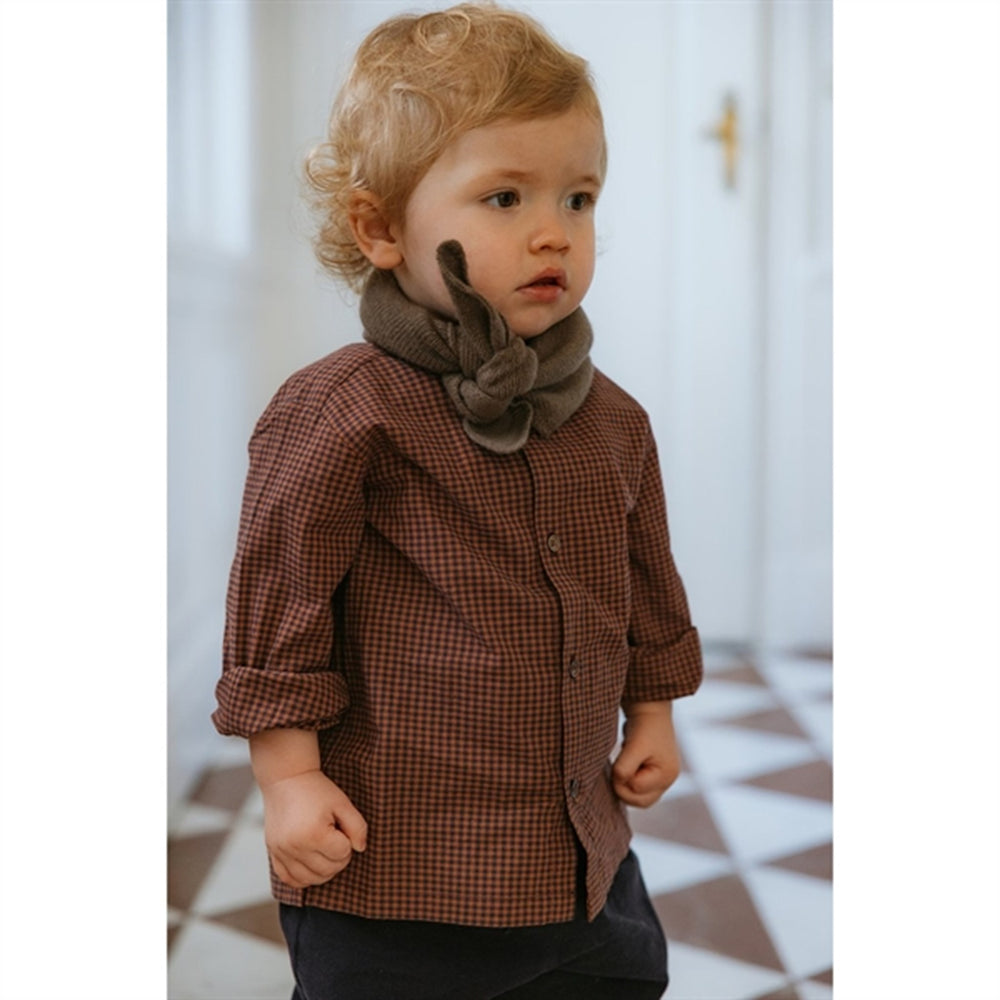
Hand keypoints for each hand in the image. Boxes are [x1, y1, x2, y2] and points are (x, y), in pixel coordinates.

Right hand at [260, 770, 367, 888]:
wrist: (286, 779)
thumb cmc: (316, 790)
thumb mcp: (343, 803)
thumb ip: (358, 827)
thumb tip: (360, 849)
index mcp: (314, 834)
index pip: (343, 854)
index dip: (348, 841)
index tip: (341, 827)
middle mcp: (295, 847)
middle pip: (328, 870)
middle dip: (338, 857)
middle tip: (336, 838)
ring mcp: (281, 852)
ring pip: (310, 879)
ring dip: (324, 870)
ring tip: (325, 849)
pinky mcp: (273, 853)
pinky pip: (290, 880)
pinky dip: (303, 878)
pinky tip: (311, 864)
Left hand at [612, 701, 681, 807]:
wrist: (649, 708)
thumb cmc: (644, 727)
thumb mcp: (634, 747)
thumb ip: (624, 769)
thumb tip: (618, 783)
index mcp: (667, 774)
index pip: (637, 791)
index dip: (622, 780)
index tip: (618, 761)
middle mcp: (667, 779)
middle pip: (641, 801)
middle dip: (623, 789)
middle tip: (614, 770)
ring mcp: (661, 778)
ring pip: (638, 797)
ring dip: (624, 785)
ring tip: (620, 766)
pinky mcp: (652, 773)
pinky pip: (637, 788)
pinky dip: (627, 779)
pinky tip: (625, 764)